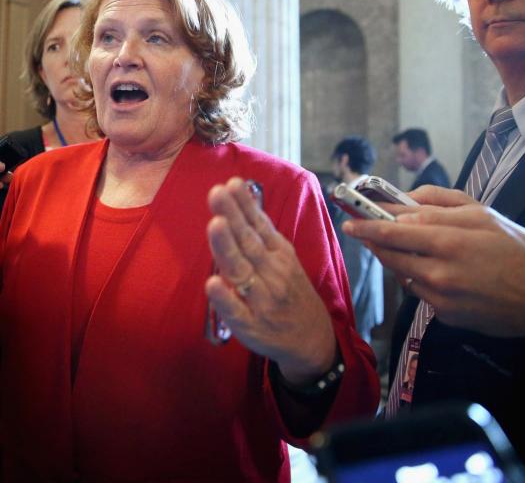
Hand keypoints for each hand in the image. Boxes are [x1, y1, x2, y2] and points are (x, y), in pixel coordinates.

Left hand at [205, 177, 335, 383]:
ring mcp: (261, 300)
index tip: (230, 184)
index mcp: (279, 255)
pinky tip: (212, 284)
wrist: (312, 339)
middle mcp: (272, 274)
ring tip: (215, 224)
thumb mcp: (284, 259)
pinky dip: (224, 298)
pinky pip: (235, 310)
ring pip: (241, 271)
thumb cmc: (290, 292)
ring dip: (228, 248)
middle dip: (232, 217)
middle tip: (217, 193)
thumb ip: (261, 233)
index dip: (244, 205)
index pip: (259, 226)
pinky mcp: (249, 325)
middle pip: (248, 243)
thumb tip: (240, 199)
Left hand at [343, 196, 524, 354]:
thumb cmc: (516, 249)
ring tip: (402, 246)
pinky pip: (419, 292)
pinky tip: (431, 270)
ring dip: (395, 259)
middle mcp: (438, 271)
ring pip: (401, 274)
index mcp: (448, 240)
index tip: (349, 219)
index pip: (392, 231)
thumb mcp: (482, 213)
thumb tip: (405, 198)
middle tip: (360, 230)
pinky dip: (418, 278)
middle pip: (389, 254)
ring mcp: (440, 297)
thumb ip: (439, 202)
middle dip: (373, 242)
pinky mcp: (444, 315)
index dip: (367, 225)